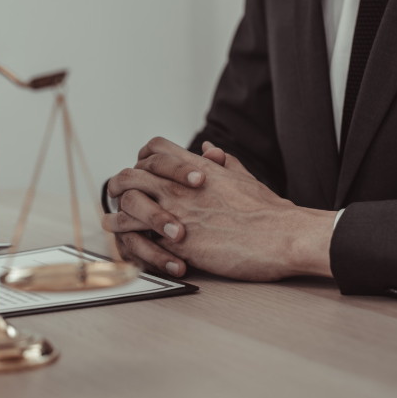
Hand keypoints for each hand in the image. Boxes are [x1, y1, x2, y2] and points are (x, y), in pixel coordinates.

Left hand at [102, 137, 335, 280]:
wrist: (282, 237)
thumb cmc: (270, 212)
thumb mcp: (245, 178)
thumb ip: (224, 162)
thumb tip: (210, 149)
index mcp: (196, 169)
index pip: (155, 148)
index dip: (142, 157)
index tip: (141, 168)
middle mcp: (180, 188)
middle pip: (130, 175)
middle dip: (119, 185)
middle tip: (118, 195)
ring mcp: (176, 214)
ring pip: (127, 208)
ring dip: (117, 217)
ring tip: (114, 223)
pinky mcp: (177, 244)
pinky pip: (140, 241)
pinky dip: (133, 245)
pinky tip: (132, 249)